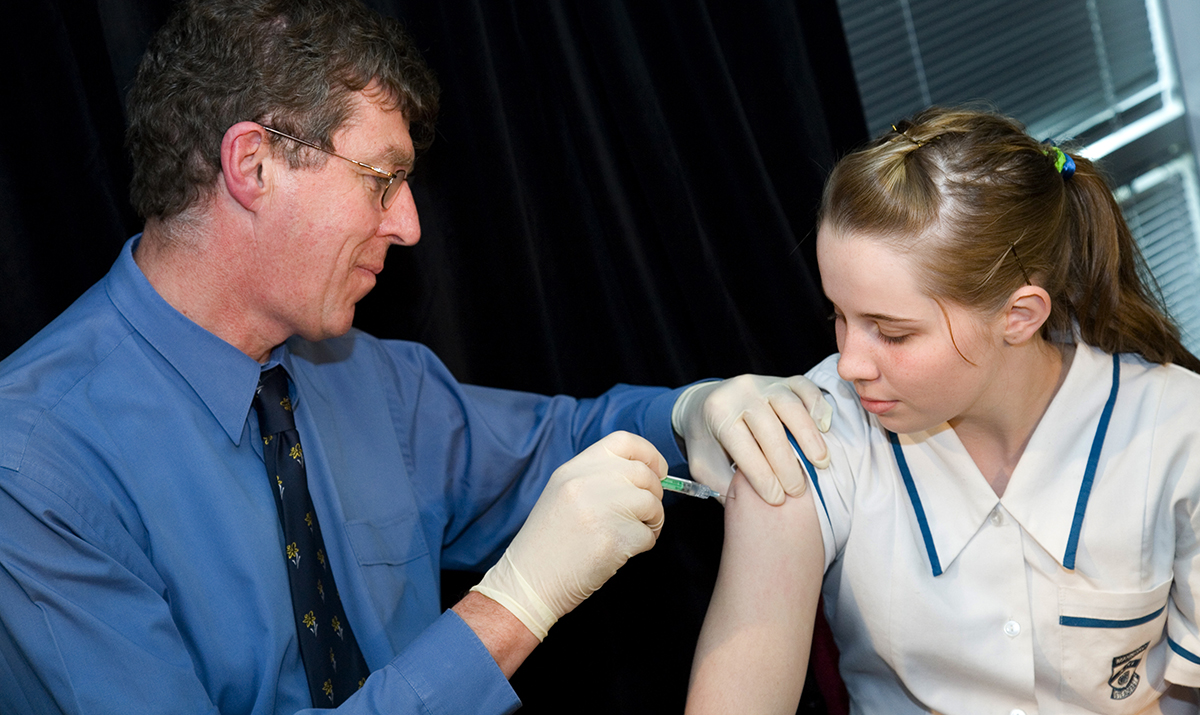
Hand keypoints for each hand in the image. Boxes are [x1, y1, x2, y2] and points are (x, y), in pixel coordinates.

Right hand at [471, 431, 666, 640]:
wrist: (528, 582)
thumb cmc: (549, 543)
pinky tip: (622, 551)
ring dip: (652, 521)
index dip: (649, 454)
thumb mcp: (563, 494)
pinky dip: (643, 544)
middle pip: (643, 474)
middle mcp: (585, 483)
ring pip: (651, 503)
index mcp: (573, 470)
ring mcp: (600, 509)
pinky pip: (648, 535)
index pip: (623, 442)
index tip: (657, 471)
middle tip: (646, 513)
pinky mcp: (613, 539)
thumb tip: (645, 474)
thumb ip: (598, 478)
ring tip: (633, 533)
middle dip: (654, 494)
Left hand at [672, 375, 831, 505]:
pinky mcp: (784, 380)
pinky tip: (824, 428)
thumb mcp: (702, 465)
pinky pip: (805, 387)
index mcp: (717, 412)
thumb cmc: (707, 440)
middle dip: (786, 463)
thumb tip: (749, 506)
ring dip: (809, 437)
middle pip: (769, 427)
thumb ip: (722, 483)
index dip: (761, 474)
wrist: (704, 404)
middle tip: (798, 490)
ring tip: (820, 464)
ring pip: (790, 405)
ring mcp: (764, 383)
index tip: (776, 499)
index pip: (742, 445)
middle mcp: (740, 392)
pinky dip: (818, 406)